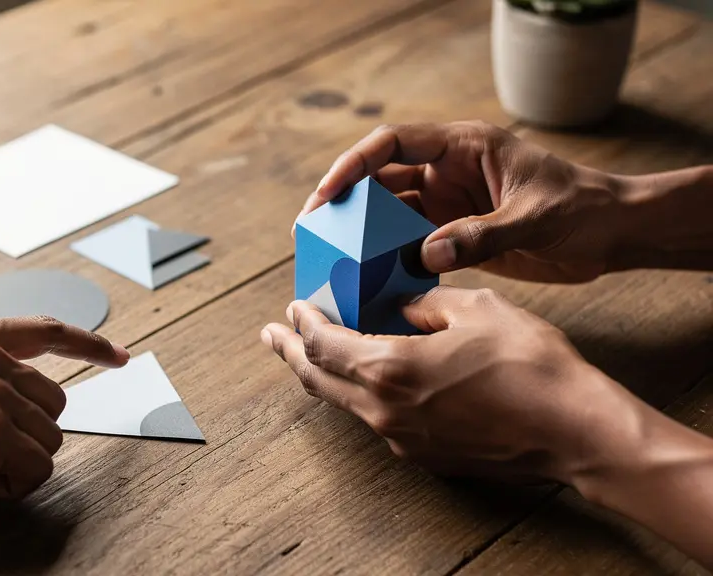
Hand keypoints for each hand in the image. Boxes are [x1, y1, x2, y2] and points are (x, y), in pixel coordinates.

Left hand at [260, 287, 645, 483]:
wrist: (575, 429)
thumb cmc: (531, 364)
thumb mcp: (475, 309)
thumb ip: (424, 304)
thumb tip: (402, 307)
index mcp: (389, 368)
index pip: (323, 343)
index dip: (303, 322)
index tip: (292, 307)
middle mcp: (384, 410)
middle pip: (318, 379)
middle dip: (290, 353)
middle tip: (271, 335)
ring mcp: (402, 439)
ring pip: (344, 402)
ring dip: (324, 374)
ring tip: (311, 354)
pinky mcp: (424, 455)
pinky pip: (377, 419)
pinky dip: (361, 393)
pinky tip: (371, 377)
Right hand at [296, 121, 630, 282]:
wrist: (612, 233)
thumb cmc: (583, 209)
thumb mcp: (536, 217)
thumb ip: (481, 234)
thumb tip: (426, 255)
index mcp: (463, 147)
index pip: (393, 144)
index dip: (354, 165)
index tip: (327, 193)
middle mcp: (447, 172)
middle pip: (380, 180)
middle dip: (344, 202)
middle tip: (312, 231)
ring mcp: (447, 204)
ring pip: (388, 215)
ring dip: (361, 234)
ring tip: (332, 259)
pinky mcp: (452, 235)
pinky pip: (407, 244)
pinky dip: (387, 260)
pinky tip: (369, 280)